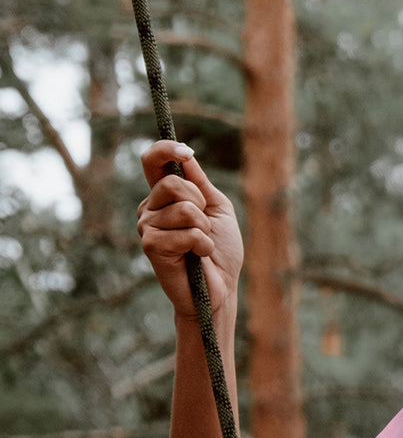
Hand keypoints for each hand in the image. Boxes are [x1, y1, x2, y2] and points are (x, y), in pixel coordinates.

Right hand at [137, 140, 241, 318]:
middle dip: (200, 203)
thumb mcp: (217, 209)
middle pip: (174, 184)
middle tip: (205, 226)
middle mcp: (150, 208)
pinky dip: (202, 243)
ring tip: (202, 244)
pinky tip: (198, 256)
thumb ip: (201, 183)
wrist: (221, 288)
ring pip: (183, 208)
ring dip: (204, 228)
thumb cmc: (221, 250)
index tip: (186, 152)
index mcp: (165, 197)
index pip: (153, 163)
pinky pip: (186, 231)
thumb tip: (186, 156)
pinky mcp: (151, 246)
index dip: (165, 150)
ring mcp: (147, 226)